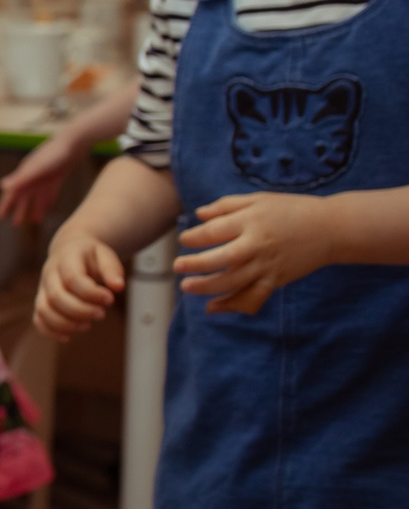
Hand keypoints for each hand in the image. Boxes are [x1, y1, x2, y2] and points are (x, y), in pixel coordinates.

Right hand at [0, 132, 81, 224]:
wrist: (75, 141)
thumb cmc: (54, 153)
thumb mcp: (37, 168)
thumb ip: (20, 178)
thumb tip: (2, 187)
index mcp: (25, 174)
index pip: (12, 192)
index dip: (5, 204)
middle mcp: (33, 175)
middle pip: (24, 196)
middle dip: (19, 209)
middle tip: (16, 224)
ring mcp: (45, 176)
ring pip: (37, 195)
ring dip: (35, 207)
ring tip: (35, 221)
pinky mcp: (57, 175)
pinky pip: (50, 191)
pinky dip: (48, 199)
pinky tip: (49, 206)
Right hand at [35, 224, 123, 339]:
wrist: (69, 250)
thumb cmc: (89, 255)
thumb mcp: (105, 254)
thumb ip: (112, 269)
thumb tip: (118, 287)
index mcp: (66, 258)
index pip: (72, 279)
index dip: (91, 293)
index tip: (110, 299)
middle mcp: (49, 273)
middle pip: (56, 296)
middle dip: (80, 310)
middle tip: (101, 314)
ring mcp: (42, 288)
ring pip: (44, 309)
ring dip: (65, 323)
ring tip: (86, 326)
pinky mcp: (41, 301)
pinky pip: (38, 319)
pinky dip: (49, 331)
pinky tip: (67, 337)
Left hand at [174, 191, 328, 314]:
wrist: (331, 228)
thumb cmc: (292, 210)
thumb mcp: (259, 200)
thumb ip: (226, 206)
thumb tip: (198, 214)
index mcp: (251, 222)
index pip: (214, 232)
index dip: (194, 237)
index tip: (184, 239)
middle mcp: (257, 245)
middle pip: (220, 259)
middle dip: (195, 265)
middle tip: (177, 266)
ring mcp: (267, 265)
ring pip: (233, 282)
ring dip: (207, 288)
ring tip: (187, 286)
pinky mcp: (276, 280)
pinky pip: (252, 297)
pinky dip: (232, 305)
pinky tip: (212, 308)